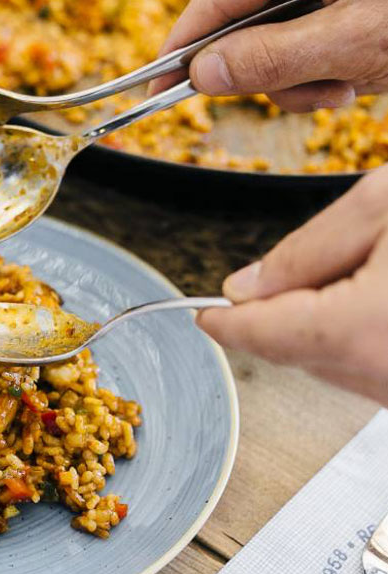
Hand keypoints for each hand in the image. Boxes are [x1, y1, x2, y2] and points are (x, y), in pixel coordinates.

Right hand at [150, 0, 387, 111]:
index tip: (152, 91)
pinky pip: (299, 42)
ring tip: (348, 85)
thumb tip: (199, 75)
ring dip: (299, 78)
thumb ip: (267, 61)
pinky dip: (320, 72)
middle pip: (240, 21)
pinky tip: (357, 76)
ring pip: (269, 41)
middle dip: (265, 70)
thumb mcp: (352, 44)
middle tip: (302, 92)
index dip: (181, 48)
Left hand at [198, 165, 387, 405]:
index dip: (227, 323)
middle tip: (298, 267)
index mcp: (364, 330)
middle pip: (297, 351)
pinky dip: (356, 334)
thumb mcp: (383, 207)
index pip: (267, 335)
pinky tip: (377, 291)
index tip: (203, 314)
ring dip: (321, 323)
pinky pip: (371, 367)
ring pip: (334, 363)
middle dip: (278, 312)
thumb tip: (246, 287)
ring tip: (366, 267)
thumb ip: (307, 250)